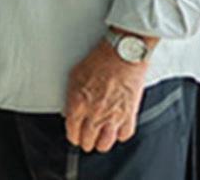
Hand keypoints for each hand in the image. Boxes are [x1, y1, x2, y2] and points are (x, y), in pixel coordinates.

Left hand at [63, 36, 152, 152]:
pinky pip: (125, 134)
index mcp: (78, 103)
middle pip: (88, 139)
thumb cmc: (100, 60)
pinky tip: (117, 132)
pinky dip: (121, 135)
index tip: (74, 137)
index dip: (73, 136)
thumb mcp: (75, 76)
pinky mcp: (129, 114)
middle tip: (86, 142)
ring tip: (99, 142)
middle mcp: (95, 113)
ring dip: (101, 144)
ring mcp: (113, 115)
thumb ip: (72, 96)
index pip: (72, 130)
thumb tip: (70, 108)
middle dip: (85, 142)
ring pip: (106, 142)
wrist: (123, 55)